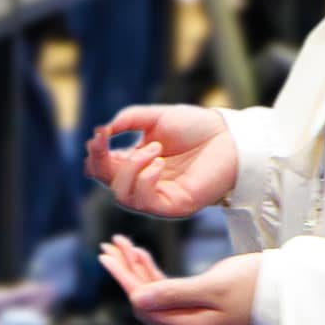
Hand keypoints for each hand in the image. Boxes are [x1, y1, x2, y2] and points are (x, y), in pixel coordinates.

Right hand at [84, 99, 239, 221]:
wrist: (229, 136)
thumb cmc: (196, 127)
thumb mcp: (155, 117)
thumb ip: (127, 120)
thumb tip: (102, 131)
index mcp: (136, 163)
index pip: (103, 167)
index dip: (95, 154)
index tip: (98, 135)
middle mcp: (143, 183)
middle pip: (107, 183)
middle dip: (101, 161)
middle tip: (105, 140)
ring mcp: (158, 197)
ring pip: (122, 195)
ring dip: (130, 168)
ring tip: (153, 149)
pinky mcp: (174, 207)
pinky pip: (146, 202)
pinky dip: (146, 180)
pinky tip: (159, 163)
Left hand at [97, 238, 260, 324]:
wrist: (291, 288)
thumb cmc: (256, 284)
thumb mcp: (213, 287)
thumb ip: (173, 293)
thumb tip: (135, 299)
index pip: (145, 306)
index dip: (125, 281)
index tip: (109, 255)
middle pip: (147, 301)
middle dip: (127, 273)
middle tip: (108, 246)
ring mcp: (198, 320)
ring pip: (157, 295)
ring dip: (139, 270)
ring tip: (120, 244)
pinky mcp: (205, 308)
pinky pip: (171, 292)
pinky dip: (156, 274)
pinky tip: (142, 255)